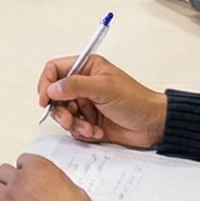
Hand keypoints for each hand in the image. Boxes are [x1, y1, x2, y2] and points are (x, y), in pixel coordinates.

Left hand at [0, 156, 93, 200]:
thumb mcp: (73, 188)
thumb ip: (56, 182)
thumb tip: (54, 188)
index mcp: (38, 167)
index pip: (22, 160)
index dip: (25, 171)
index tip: (26, 177)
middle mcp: (19, 179)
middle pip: (2, 172)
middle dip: (8, 180)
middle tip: (15, 190)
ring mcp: (8, 198)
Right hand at [36, 52, 166, 147]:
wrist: (153, 125)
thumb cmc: (136, 101)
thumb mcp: (104, 88)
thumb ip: (75, 86)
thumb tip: (52, 88)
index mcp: (87, 68)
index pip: (55, 70)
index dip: (46, 84)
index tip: (46, 100)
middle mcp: (84, 85)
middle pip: (55, 96)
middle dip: (61, 110)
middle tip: (70, 118)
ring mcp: (86, 104)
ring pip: (63, 114)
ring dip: (73, 124)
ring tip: (89, 128)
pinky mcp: (90, 121)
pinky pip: (74, 128)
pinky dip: (82, 132)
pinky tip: (97, 132)